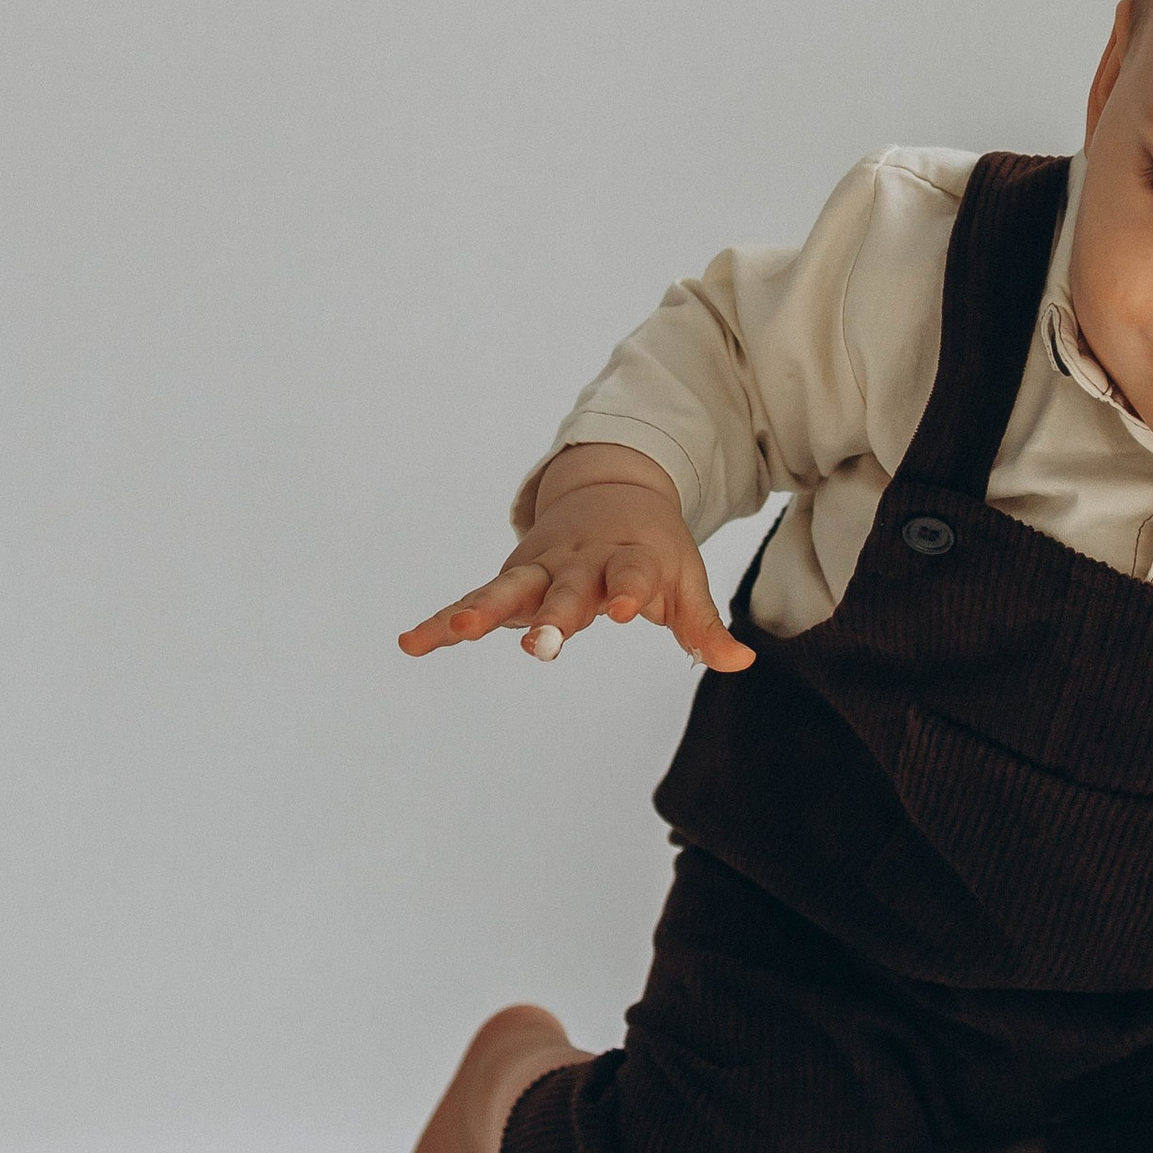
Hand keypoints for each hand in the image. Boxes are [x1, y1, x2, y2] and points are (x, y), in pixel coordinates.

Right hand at [398, 445, 754, 672]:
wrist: (613, 489)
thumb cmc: (653, 548)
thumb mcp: (684, 579)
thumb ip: (702, 626)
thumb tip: (741, 663)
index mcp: (628, 559)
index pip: (629, 576)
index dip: (627, 591)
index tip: (623, 610)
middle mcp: (579, 562)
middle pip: (564, 590)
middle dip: (552, 616)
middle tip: (539, 643)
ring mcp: (541, 567)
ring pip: (508, 590)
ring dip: (483, 612)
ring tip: (456, 633)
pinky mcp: (511, 578)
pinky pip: (472, 599)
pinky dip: (444, 619)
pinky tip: (411, 642)